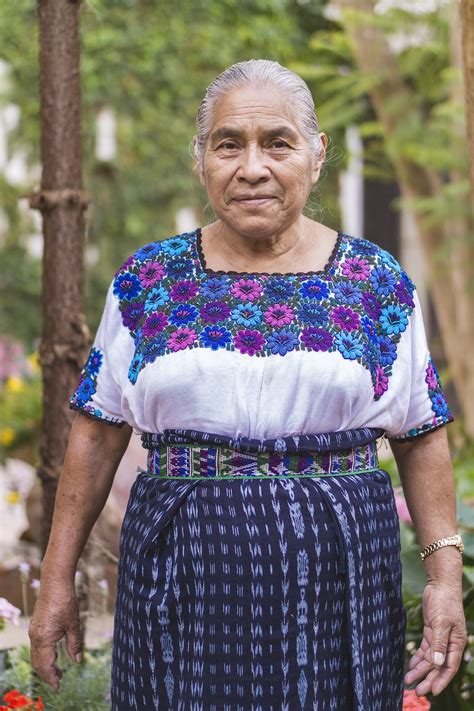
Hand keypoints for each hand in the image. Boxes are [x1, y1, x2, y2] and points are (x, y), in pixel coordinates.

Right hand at [28, 582, 82, 690]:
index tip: (58, 686)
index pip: (45, 666)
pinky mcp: (36, 625)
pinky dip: (43, 655)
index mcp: (44, 639)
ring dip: (45, 665)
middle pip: (37, 663)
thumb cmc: (65, 602)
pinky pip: (36, 646)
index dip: (51, 678)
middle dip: (47, 674)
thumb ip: (75, 644)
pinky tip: (54, 654)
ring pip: (35, 655)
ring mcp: (34, 631)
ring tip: (59, 670)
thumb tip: (77, 661)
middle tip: (59, 681)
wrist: (54, 583)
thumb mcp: (73, 624)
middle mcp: (35, 637)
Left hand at [404, 581, 466, 696]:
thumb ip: (439, 642)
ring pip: (430, 659)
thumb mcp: (442, 622)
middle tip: (417, 690)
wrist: (440, 585)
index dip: (441, 680)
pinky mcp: (431, 632)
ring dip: (420, 669)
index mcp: (457, 643)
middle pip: (438, 666)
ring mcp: (439, 638)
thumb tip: (438, 663)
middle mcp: (449, 644)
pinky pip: (425, 649)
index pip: (449, 667)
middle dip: (428, 678)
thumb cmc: (445, 602)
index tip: (432, 691)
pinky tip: (411, 665)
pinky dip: (418, 657)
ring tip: (409, 680)